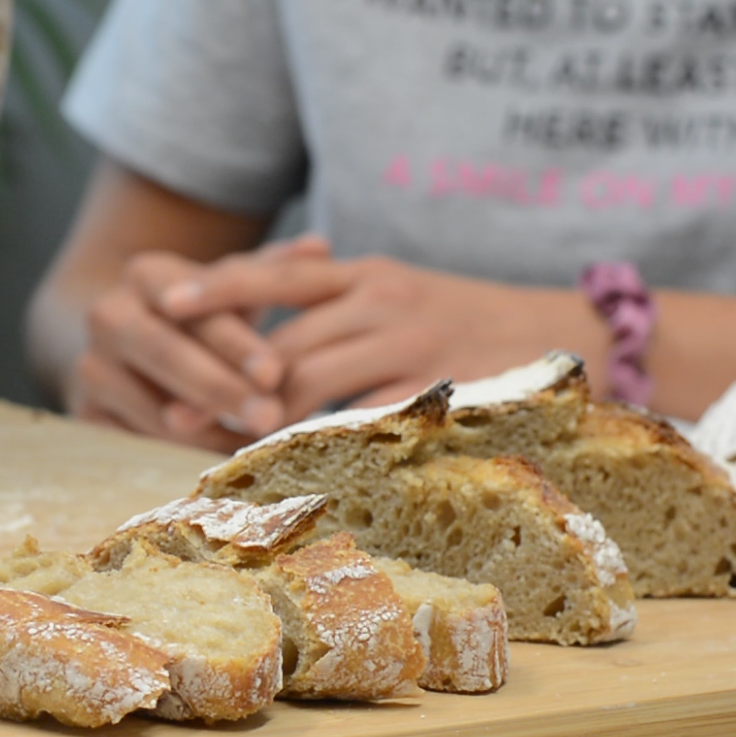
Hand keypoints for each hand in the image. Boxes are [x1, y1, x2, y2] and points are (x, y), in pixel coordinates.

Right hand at [65, 235, 329, 451]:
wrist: (121, 349)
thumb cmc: (197, 319)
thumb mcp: (228, 289)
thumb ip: (270, 271)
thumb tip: (320, 246)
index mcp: (146, 274)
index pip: (194, 308)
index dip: (235, 343)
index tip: (275, 374)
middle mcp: (108, 314)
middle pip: (164, 353)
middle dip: (219, 388)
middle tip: (268, 418)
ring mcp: (90, 366)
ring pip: (148, 402)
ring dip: (203, 429)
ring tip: (253, 447)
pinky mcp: (84, 413)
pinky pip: (135, 441)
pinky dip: (177, 455)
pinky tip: (216, 462)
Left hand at [158, 254, 609, 424]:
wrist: (572, 337)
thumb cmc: (464, 322)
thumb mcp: (397, 295)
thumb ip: (332, 303)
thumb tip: (251, 329)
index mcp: (367, 273)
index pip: (276, 272)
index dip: (218, 287)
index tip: (162, 303)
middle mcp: (384, 300)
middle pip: (284, 337)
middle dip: (228, 376)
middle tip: (177, 409)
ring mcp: (412, 344)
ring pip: (314, 380)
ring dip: (265, 413)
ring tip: (221, 441)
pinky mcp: (439, 389)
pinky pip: (363, 419)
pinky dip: (323, 439)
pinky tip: (292, 464)